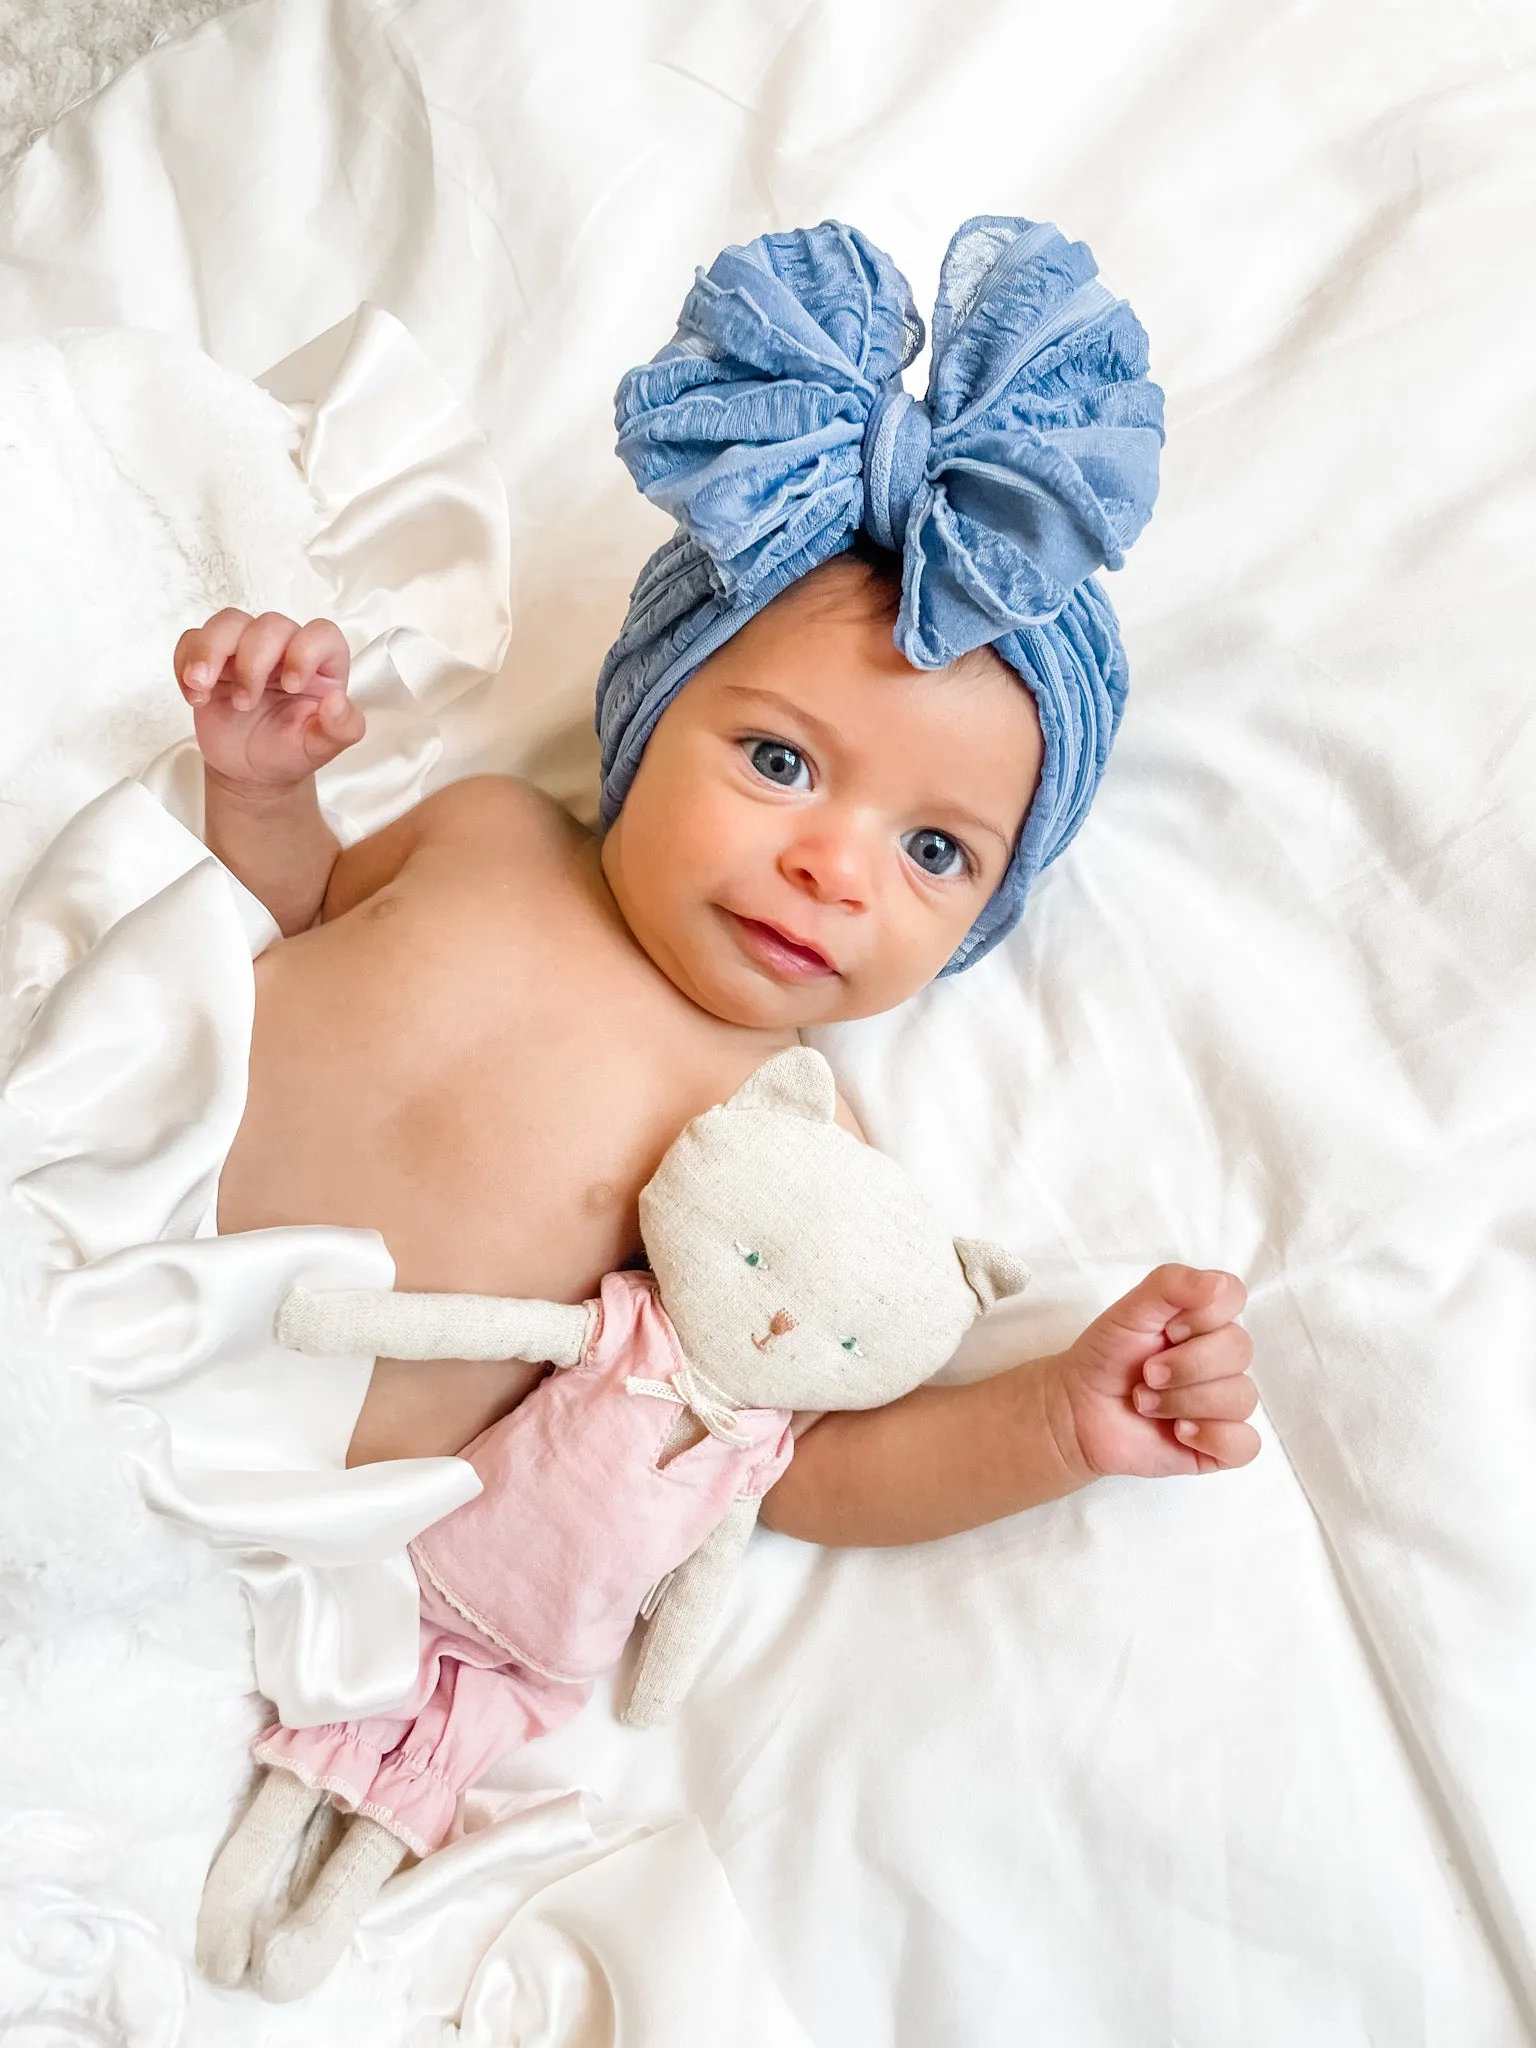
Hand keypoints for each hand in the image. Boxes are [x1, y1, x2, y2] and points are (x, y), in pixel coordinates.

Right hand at [175, 610, 363, 791]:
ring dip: (210, 651)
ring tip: (201, 687)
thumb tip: (337, 702)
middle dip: (252, 662)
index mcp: (321, 666)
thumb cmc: (290, 753)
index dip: (305, 651)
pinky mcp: (212, 660)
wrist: (251, 772)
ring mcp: (245, 652)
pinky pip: (192, 640)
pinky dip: (186, 662)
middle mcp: (285, 651)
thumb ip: (341, 728)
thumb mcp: (320, 748)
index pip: (321, 634)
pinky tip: (194, 696)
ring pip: (228, 622)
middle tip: (245, 704)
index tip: (290, 685)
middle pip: (269, 624)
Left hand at [1048, 1266, 1257, 1478]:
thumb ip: (1171, 1284)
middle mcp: (1222, 1359)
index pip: (1233, 1298)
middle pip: (1239, 1350)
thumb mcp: (1130, 1310)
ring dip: (1183, 1402)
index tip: (1166, 1331)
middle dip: (1185, 1365)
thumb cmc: (1107, 1357)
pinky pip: (1245, 1443)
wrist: (1079, 1411)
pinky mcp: (1222, 1444)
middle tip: (1146, 1374)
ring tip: (1147, 1403)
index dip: (1202, 1316)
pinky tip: (1178, 1432)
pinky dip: (1211, 1436)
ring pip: (1240, 1397)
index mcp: (1205, 1320)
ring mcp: (1225, 1402)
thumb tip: (1218, 1284)